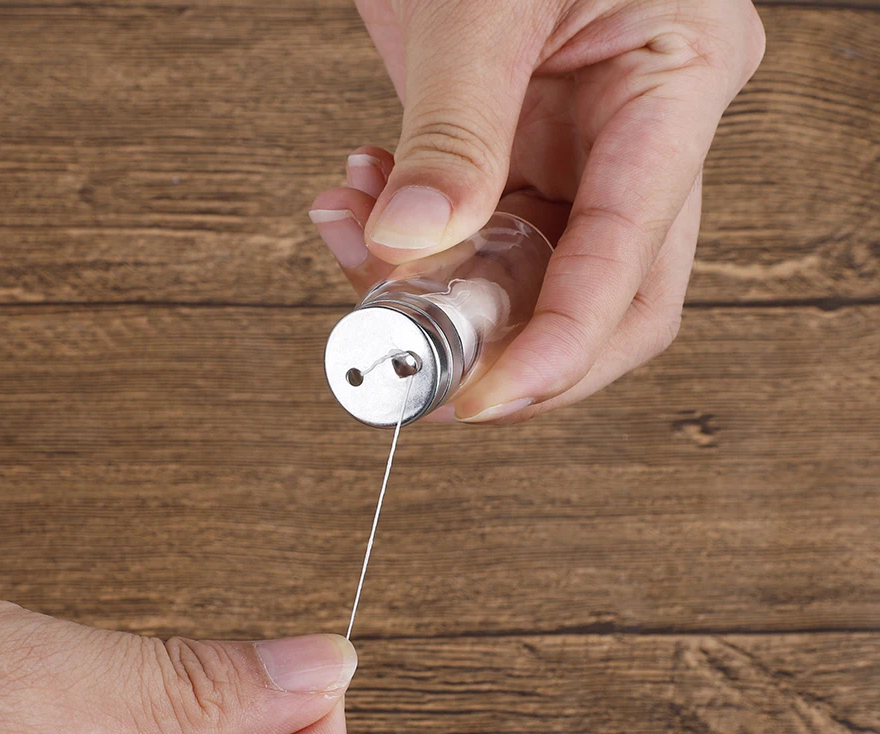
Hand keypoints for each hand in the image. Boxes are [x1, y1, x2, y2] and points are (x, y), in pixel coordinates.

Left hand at [311, 0, 764, 422]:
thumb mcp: (482, 1)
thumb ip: (453, 130)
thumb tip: (410, 245)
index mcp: (680, 76)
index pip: (634, 256)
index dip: (563, 344)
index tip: (490, 394)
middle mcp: (641, 130)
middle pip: (608, 301)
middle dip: (516, 353)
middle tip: (434, 379)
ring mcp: (580, 149)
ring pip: (530, 282)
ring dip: (440, 299)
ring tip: (353, 249)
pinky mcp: (519, 155)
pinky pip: (475, 241)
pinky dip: (407, 251)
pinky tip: (354, 210)